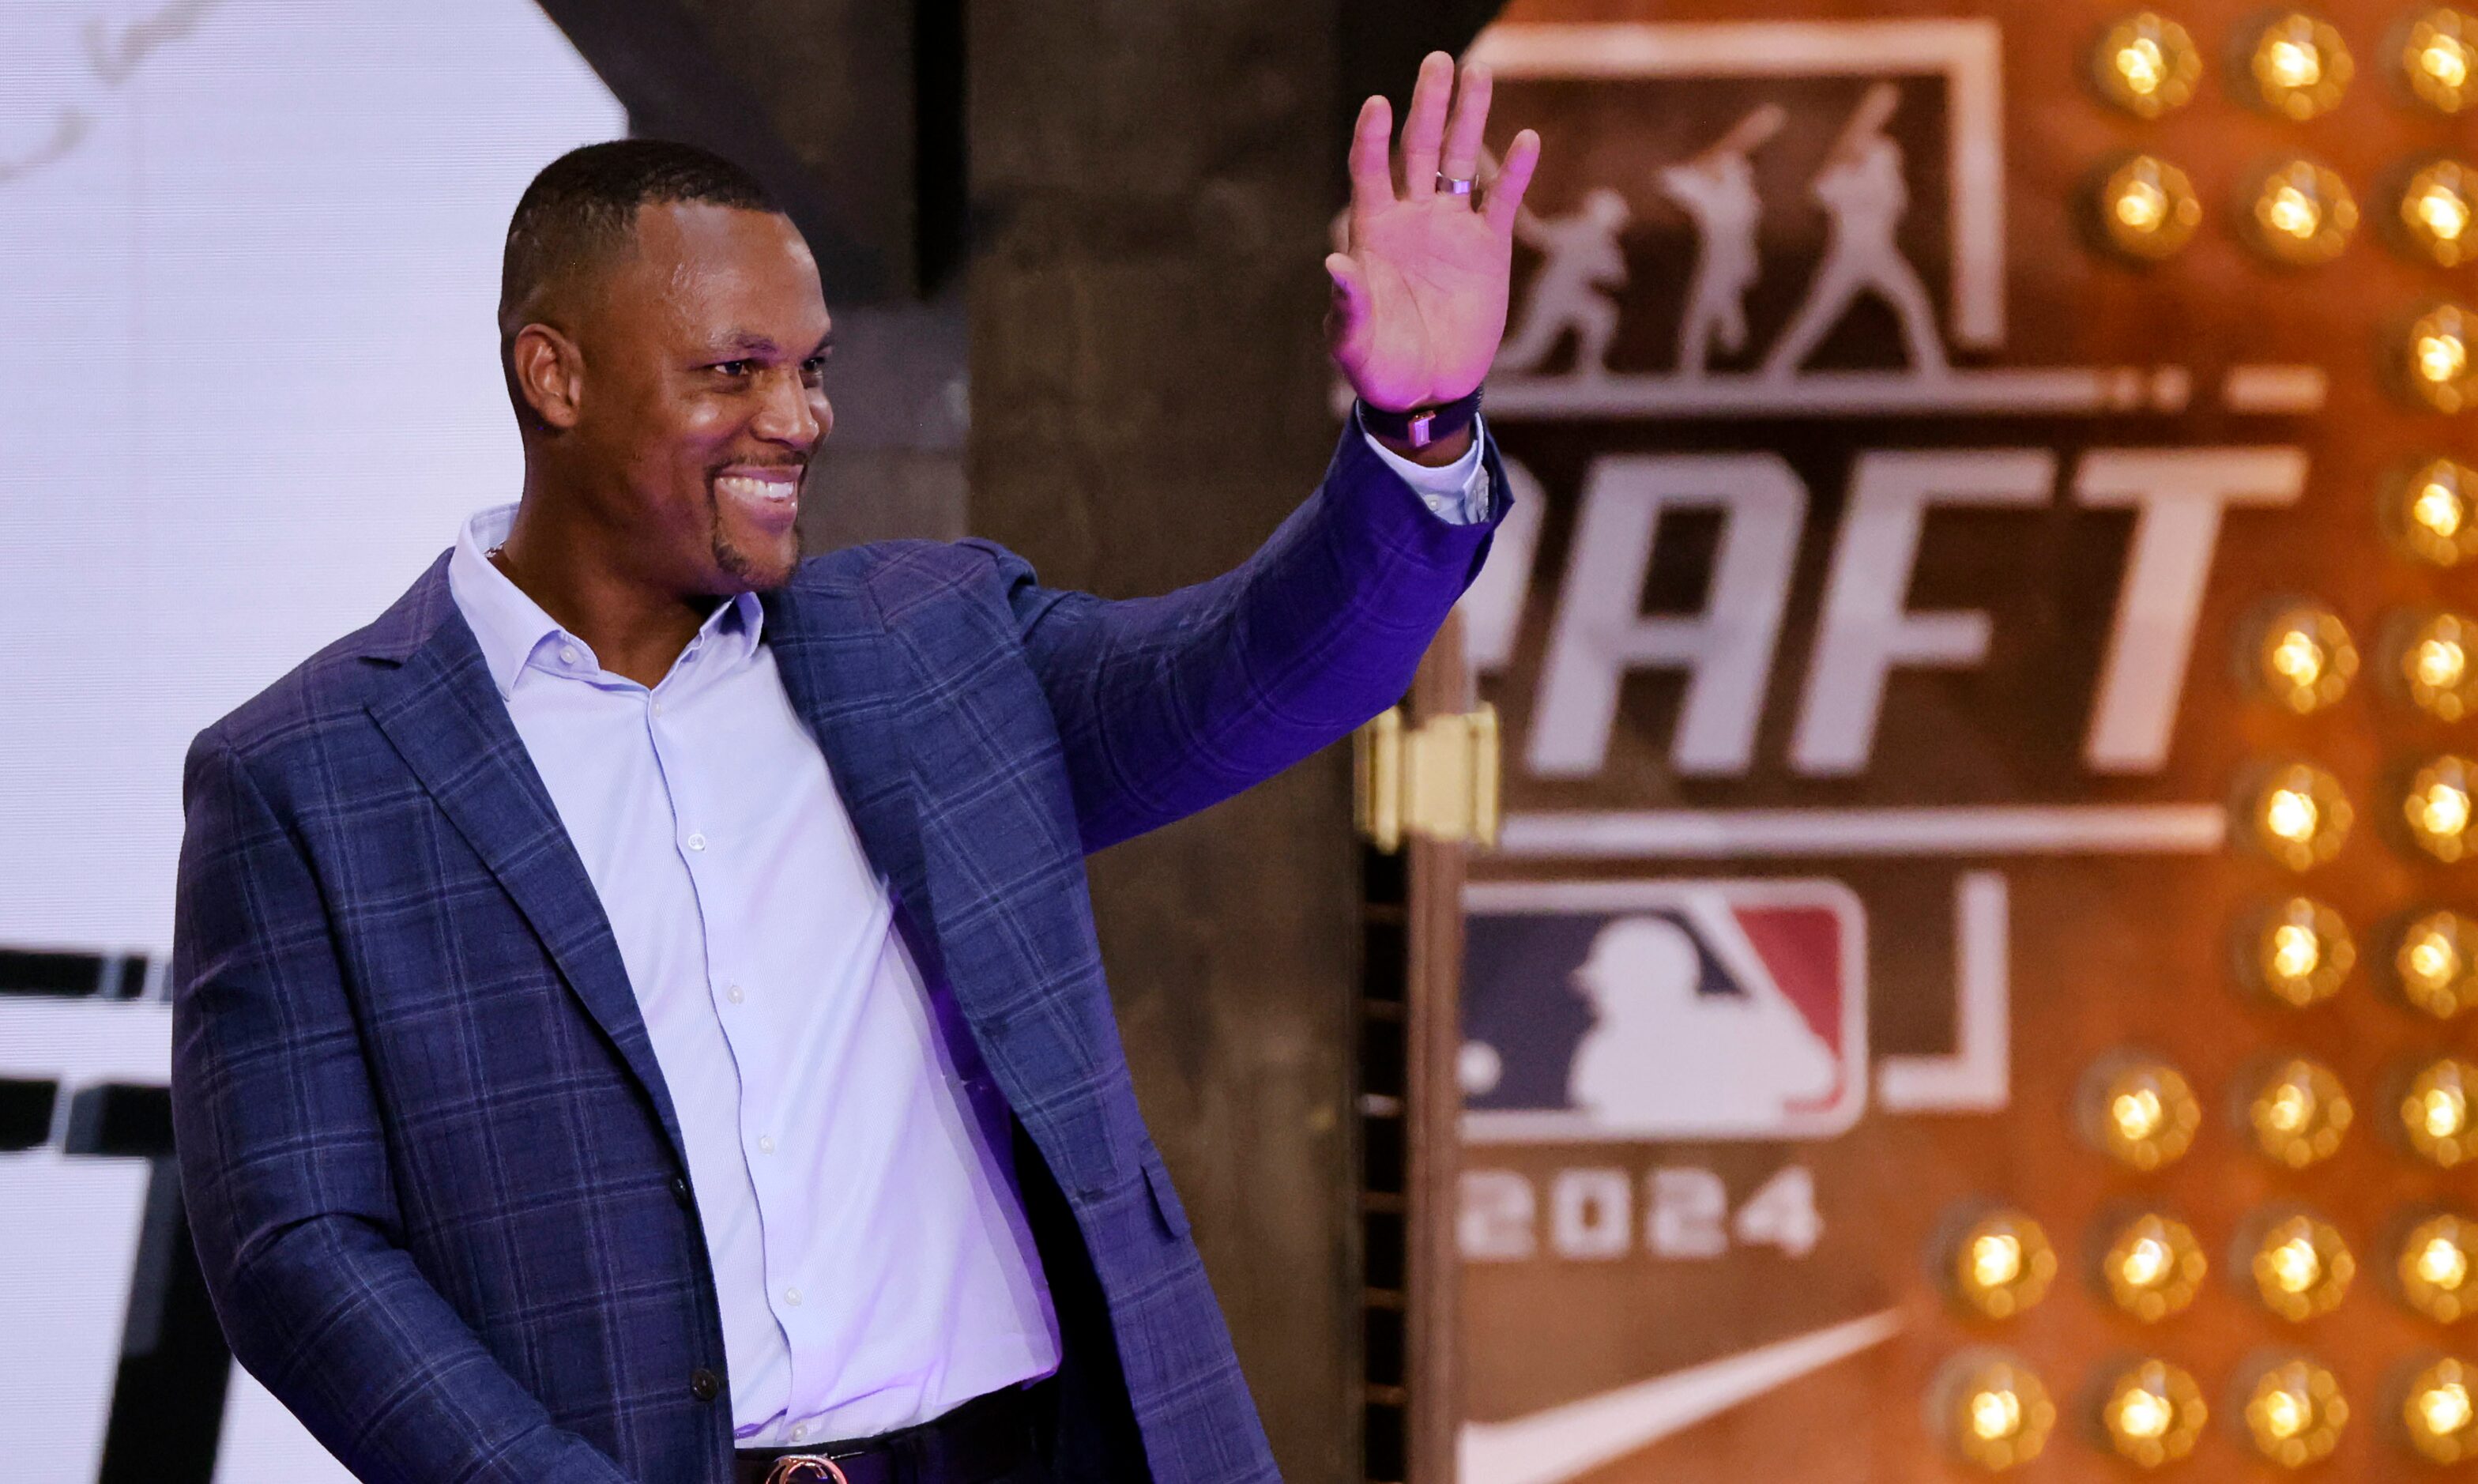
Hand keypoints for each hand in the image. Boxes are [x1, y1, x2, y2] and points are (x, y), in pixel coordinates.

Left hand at [1326, 52, 1541, 413]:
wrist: (1426, 392)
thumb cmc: (1379, 368)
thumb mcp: (1353, 344)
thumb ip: (1347, 305)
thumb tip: (1335, 265)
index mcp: (1372, 233)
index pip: (1370, 171)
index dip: (1373, 139)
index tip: (1378, 104)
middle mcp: (1411, 219)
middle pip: (1418, 150)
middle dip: (1429, 106)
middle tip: (1440, 61)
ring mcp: (1451, 230)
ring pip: (1460, 162)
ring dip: (1468, 119)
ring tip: (1478, 72)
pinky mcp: (1487, 250)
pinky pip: (1500, 202)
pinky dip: (1515, 174)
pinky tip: (1526, 140)